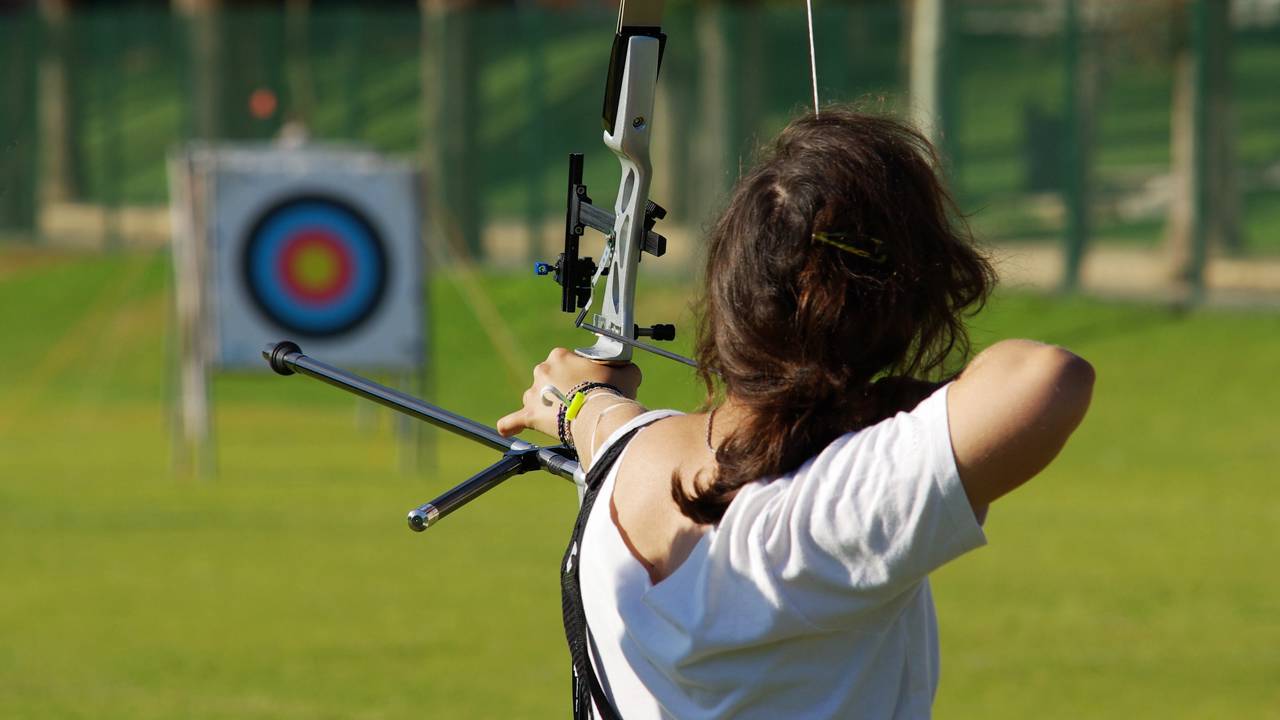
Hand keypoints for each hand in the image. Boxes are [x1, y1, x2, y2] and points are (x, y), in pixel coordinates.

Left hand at [496, 348, 641, 438]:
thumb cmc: (611, 391)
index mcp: (560, 355)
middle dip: (561, 390)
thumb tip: (627, 371)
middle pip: (548, 379)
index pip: (565, 362)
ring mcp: (534, 393)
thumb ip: (622, 368)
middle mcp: (543, 370)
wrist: (599, 413)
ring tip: (562, 418)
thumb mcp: (626, 371)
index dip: (577, 374)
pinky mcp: (531, 415)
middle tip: (579, 402)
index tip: (588, 385)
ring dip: (545, 406)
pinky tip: (507, 428)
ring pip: (536, 398)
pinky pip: (514, 420)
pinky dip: (511, 424)